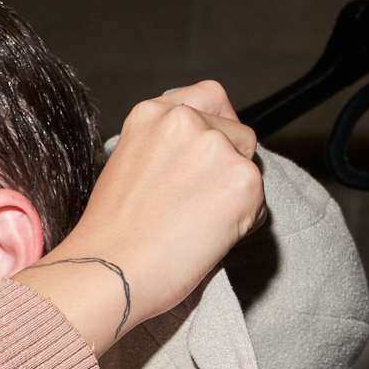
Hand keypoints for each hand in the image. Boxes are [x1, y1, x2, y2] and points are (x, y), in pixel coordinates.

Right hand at [17, 80, 263, 355]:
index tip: (213, 148)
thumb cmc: (110, 237)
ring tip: (195, 225)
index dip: (218, 123)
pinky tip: (206, 237)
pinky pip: (259, 201)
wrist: (109, 272)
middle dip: (228, 164)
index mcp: (151, 114)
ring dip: (233, 195)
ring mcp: (216, 148)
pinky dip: (242, 222)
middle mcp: (185, 121)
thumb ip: (164, 149)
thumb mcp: (127, 167)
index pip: (209, 96)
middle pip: (237, 133)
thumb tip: (196, 159)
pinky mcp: (243, 180)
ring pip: (249, 167)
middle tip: (197, 204)